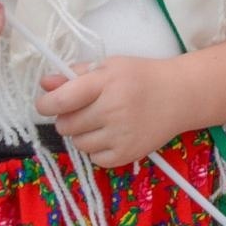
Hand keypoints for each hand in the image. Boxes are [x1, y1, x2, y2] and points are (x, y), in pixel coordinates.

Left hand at [37, 56, 181, 167]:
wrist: (180, 96)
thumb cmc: (141, 77)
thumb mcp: (110, 67)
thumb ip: (75, 75)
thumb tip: (45, 83)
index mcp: (106, 82)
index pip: (62, 100)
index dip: (46, 104)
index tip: (46, 104)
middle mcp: (113, 109)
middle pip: (65, 125)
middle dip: (68, 118)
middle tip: (85, 110)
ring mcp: (120, 134)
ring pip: (78, 143)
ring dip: (83, 134)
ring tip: (102, 121)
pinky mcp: (126, 154)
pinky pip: (94, 158)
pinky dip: (98, 149)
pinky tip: (113, 134)